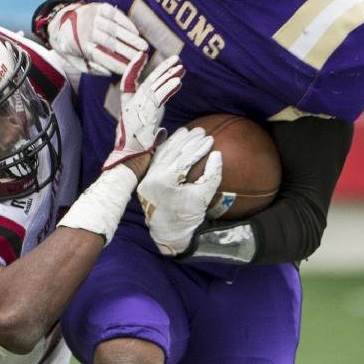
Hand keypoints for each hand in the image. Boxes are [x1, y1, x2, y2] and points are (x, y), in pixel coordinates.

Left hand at [46, 1, 146, 77]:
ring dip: (130, 38)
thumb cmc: (74, 46)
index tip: (129, 70)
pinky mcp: (99, 7)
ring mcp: (93, 17)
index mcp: (81, 46)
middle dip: (127, 51)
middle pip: (109, 43)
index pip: (101, 57)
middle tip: (141, 58)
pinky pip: (115, 14)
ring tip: (143, 47)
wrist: (62, 21)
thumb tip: (108, 72)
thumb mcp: (76, 61)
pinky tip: (136, 32)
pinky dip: (126, 23)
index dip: (115, 64)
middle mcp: (87, 30)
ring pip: (114, 29)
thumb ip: (91, 69)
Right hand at [103, 54, 183, 171]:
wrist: (130, 157)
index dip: (135, 66)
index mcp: (129, 105)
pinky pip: (159, 97)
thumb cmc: (136, 148)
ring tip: (180, 66)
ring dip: (168, 75)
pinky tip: (178, 82)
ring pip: (154, 85)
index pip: (129, 80)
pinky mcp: (145, 113)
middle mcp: (131, 103)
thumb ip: (153, 129)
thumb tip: (162, 131)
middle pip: (148, 80)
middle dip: (162, 68)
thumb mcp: (145, 134)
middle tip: (175, 58)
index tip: (143, 55)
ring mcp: (137, 107)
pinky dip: (168, 88)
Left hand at [137, 128, 222, 255]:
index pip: (183, 158)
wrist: (169, 233)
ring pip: (162, 154)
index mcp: (164, 181)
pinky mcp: (145, 180)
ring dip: (175, 141)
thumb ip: (211, 175)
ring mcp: (146, 178)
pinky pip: (156, 160)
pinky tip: (174, 140)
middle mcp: (152, 177)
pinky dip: (165, 149)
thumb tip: (217, 155)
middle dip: (188, 140)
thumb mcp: (203, 197)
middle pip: (172, 152)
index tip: (210, 138)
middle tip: (201, 130)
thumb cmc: (187, 217)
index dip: (198, 147)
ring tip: (188, 131)